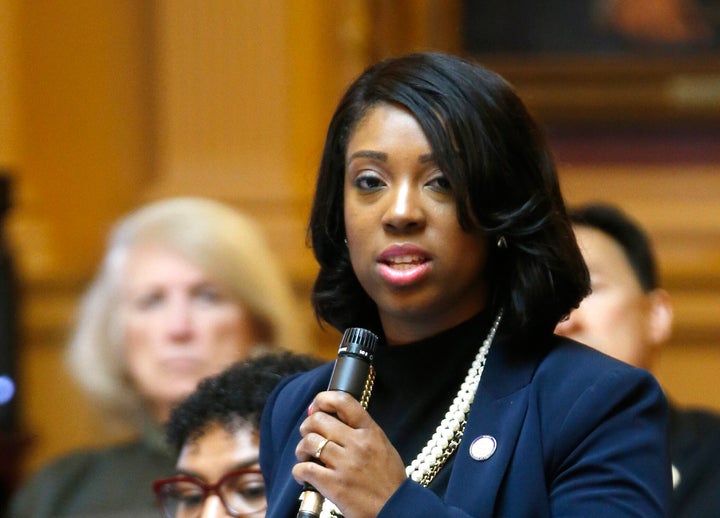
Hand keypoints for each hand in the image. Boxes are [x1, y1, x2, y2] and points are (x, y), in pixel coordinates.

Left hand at [293, 391, 406, 517]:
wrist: (396, 509)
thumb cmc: (389, 480)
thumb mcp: (382, 446)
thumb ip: (362, 431)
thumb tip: (333, 419)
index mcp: (370, 432)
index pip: (344, 401)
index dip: (323, 399)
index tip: (316, 406)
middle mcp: (357, 444)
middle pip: (319, 420)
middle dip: (307, 426)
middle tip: (308, 435)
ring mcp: (345, 464)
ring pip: (309, 442)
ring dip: (301, 449)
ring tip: (305, 457)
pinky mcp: (334, 485)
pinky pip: (305, 469)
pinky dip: (299, 471)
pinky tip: (303, 476)